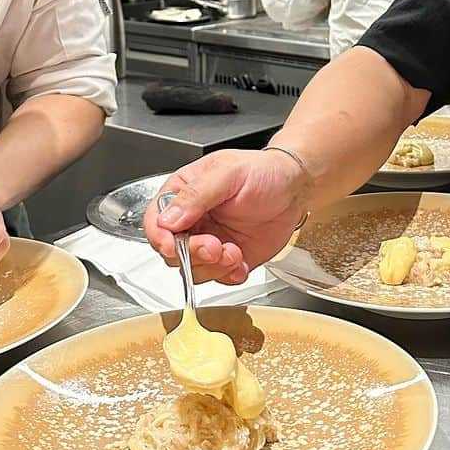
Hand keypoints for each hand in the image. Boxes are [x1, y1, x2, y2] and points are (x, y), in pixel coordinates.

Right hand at [144, 149, 309, 284]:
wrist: (293, 187)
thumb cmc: (261, 171)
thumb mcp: (227, 173)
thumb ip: (196, 195)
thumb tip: (167, 220)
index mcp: (183, 194)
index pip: (155, 221)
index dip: (160, 237)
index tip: (172, 246)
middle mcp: (192, 221)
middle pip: (171, 251)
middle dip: (192, 254)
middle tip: (215, 246)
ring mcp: (208, 242)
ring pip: (192, 270)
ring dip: (213, 267)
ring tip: (234, 252)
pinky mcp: (227, 259)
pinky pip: (218, 279)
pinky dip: (228, 276)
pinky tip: (241, 261)